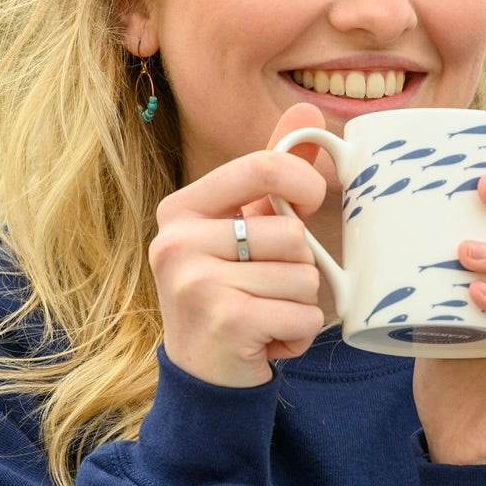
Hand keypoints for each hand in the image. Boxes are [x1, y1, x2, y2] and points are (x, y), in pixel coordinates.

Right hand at [149, 104, 328, 387]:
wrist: (203, 374)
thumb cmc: (230, 290)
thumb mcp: (243, 226)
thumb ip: (273, 173)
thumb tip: (306, 111)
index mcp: (181, 208)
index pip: (264, 167)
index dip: (304, 184)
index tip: (308, 206)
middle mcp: (177, 242)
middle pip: (293, 232)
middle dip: (299, 265)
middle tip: (267, 287)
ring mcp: (196, 283)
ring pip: (304, 276)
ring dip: (300, 304)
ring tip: (267, 315)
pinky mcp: (224, 323)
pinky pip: (304, 315)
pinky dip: (300, 334)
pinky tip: (269, 340)